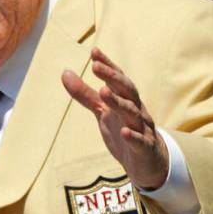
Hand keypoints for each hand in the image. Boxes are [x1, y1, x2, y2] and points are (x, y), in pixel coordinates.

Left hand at [62, 48, 168, 189]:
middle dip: (112, 78)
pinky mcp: (145, 148)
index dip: (107, 65)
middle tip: (96, 67)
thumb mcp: (102, 111)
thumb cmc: (123, 129)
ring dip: (119, 103)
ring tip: (103, 92)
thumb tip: (65, 72)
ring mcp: (142, 128)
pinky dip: (132, 136)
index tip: (94, 52)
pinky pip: (140, 141)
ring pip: (132, 113)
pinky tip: (124, 132)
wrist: (147, 161)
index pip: (118, 79)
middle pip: (127, 90)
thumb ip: (85, 93)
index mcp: (125, 99)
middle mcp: (136, 109)